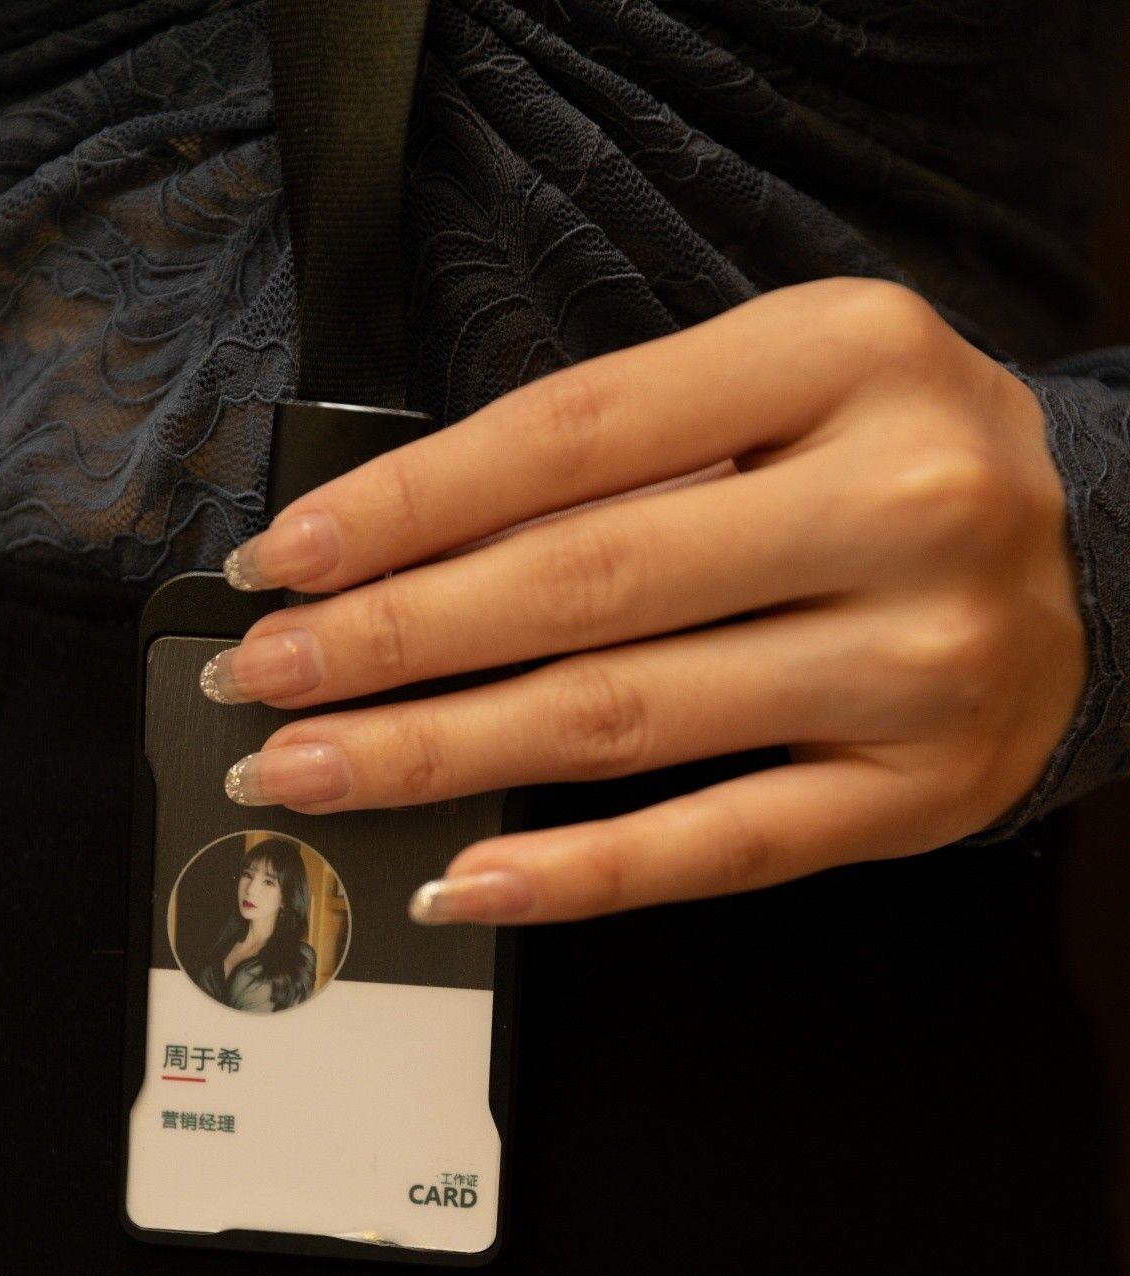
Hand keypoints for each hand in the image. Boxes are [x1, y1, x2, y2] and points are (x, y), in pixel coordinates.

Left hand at [202, 277, 1084, 924]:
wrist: (1092, 565)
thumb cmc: (896, 464)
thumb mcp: (785, 387)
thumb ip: (626, 449)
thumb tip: (405, 553)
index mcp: (844, 357)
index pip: (572, 436)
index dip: (405, 508)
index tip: (285, 562)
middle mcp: (896, 503)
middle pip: (584, 585)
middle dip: (393, 642)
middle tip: (266, 681)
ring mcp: (915, 663)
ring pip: (630, 721)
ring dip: (443, 757)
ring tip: (318, 769)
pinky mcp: (916, 795)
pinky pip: (722, 847)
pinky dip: (579, 872)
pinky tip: (468, 879)